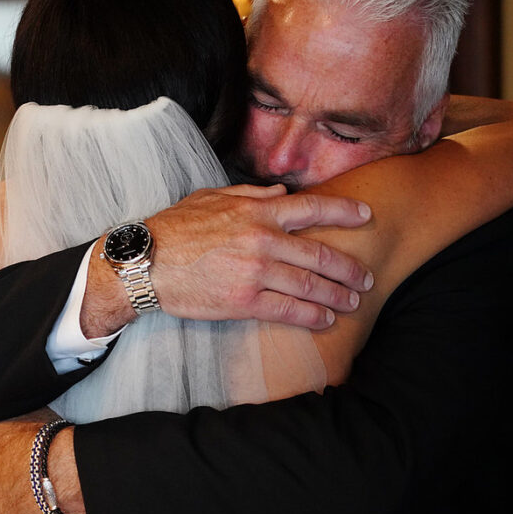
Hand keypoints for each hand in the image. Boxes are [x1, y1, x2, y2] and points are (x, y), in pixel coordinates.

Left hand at [0, 409, 67, 513]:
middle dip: (2, 487)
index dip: (1, 463)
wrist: (60, 471)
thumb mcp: (17, 423)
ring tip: (36, 499)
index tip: (15, 465)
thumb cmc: (45, 445)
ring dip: (12, 507)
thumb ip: (2, 437)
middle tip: (27, 482)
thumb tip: (9, 440)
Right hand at [80, 184, 372, 337]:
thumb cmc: (174, 228)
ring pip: (309, 285)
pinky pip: (287, 310)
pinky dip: (311, 316)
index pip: (313, 208)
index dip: (345, 211)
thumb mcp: (210, 197)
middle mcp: (262, 239)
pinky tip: (324, 320)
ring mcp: (255, 272)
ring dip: (336, 296)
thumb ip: (250, 193)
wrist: (146, 263)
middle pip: (320, 254)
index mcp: (256, 211)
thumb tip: (281, 193)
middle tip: (365, 279)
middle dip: (349, 269)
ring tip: (351, 303)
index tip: (366, 216)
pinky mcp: (244, 301)